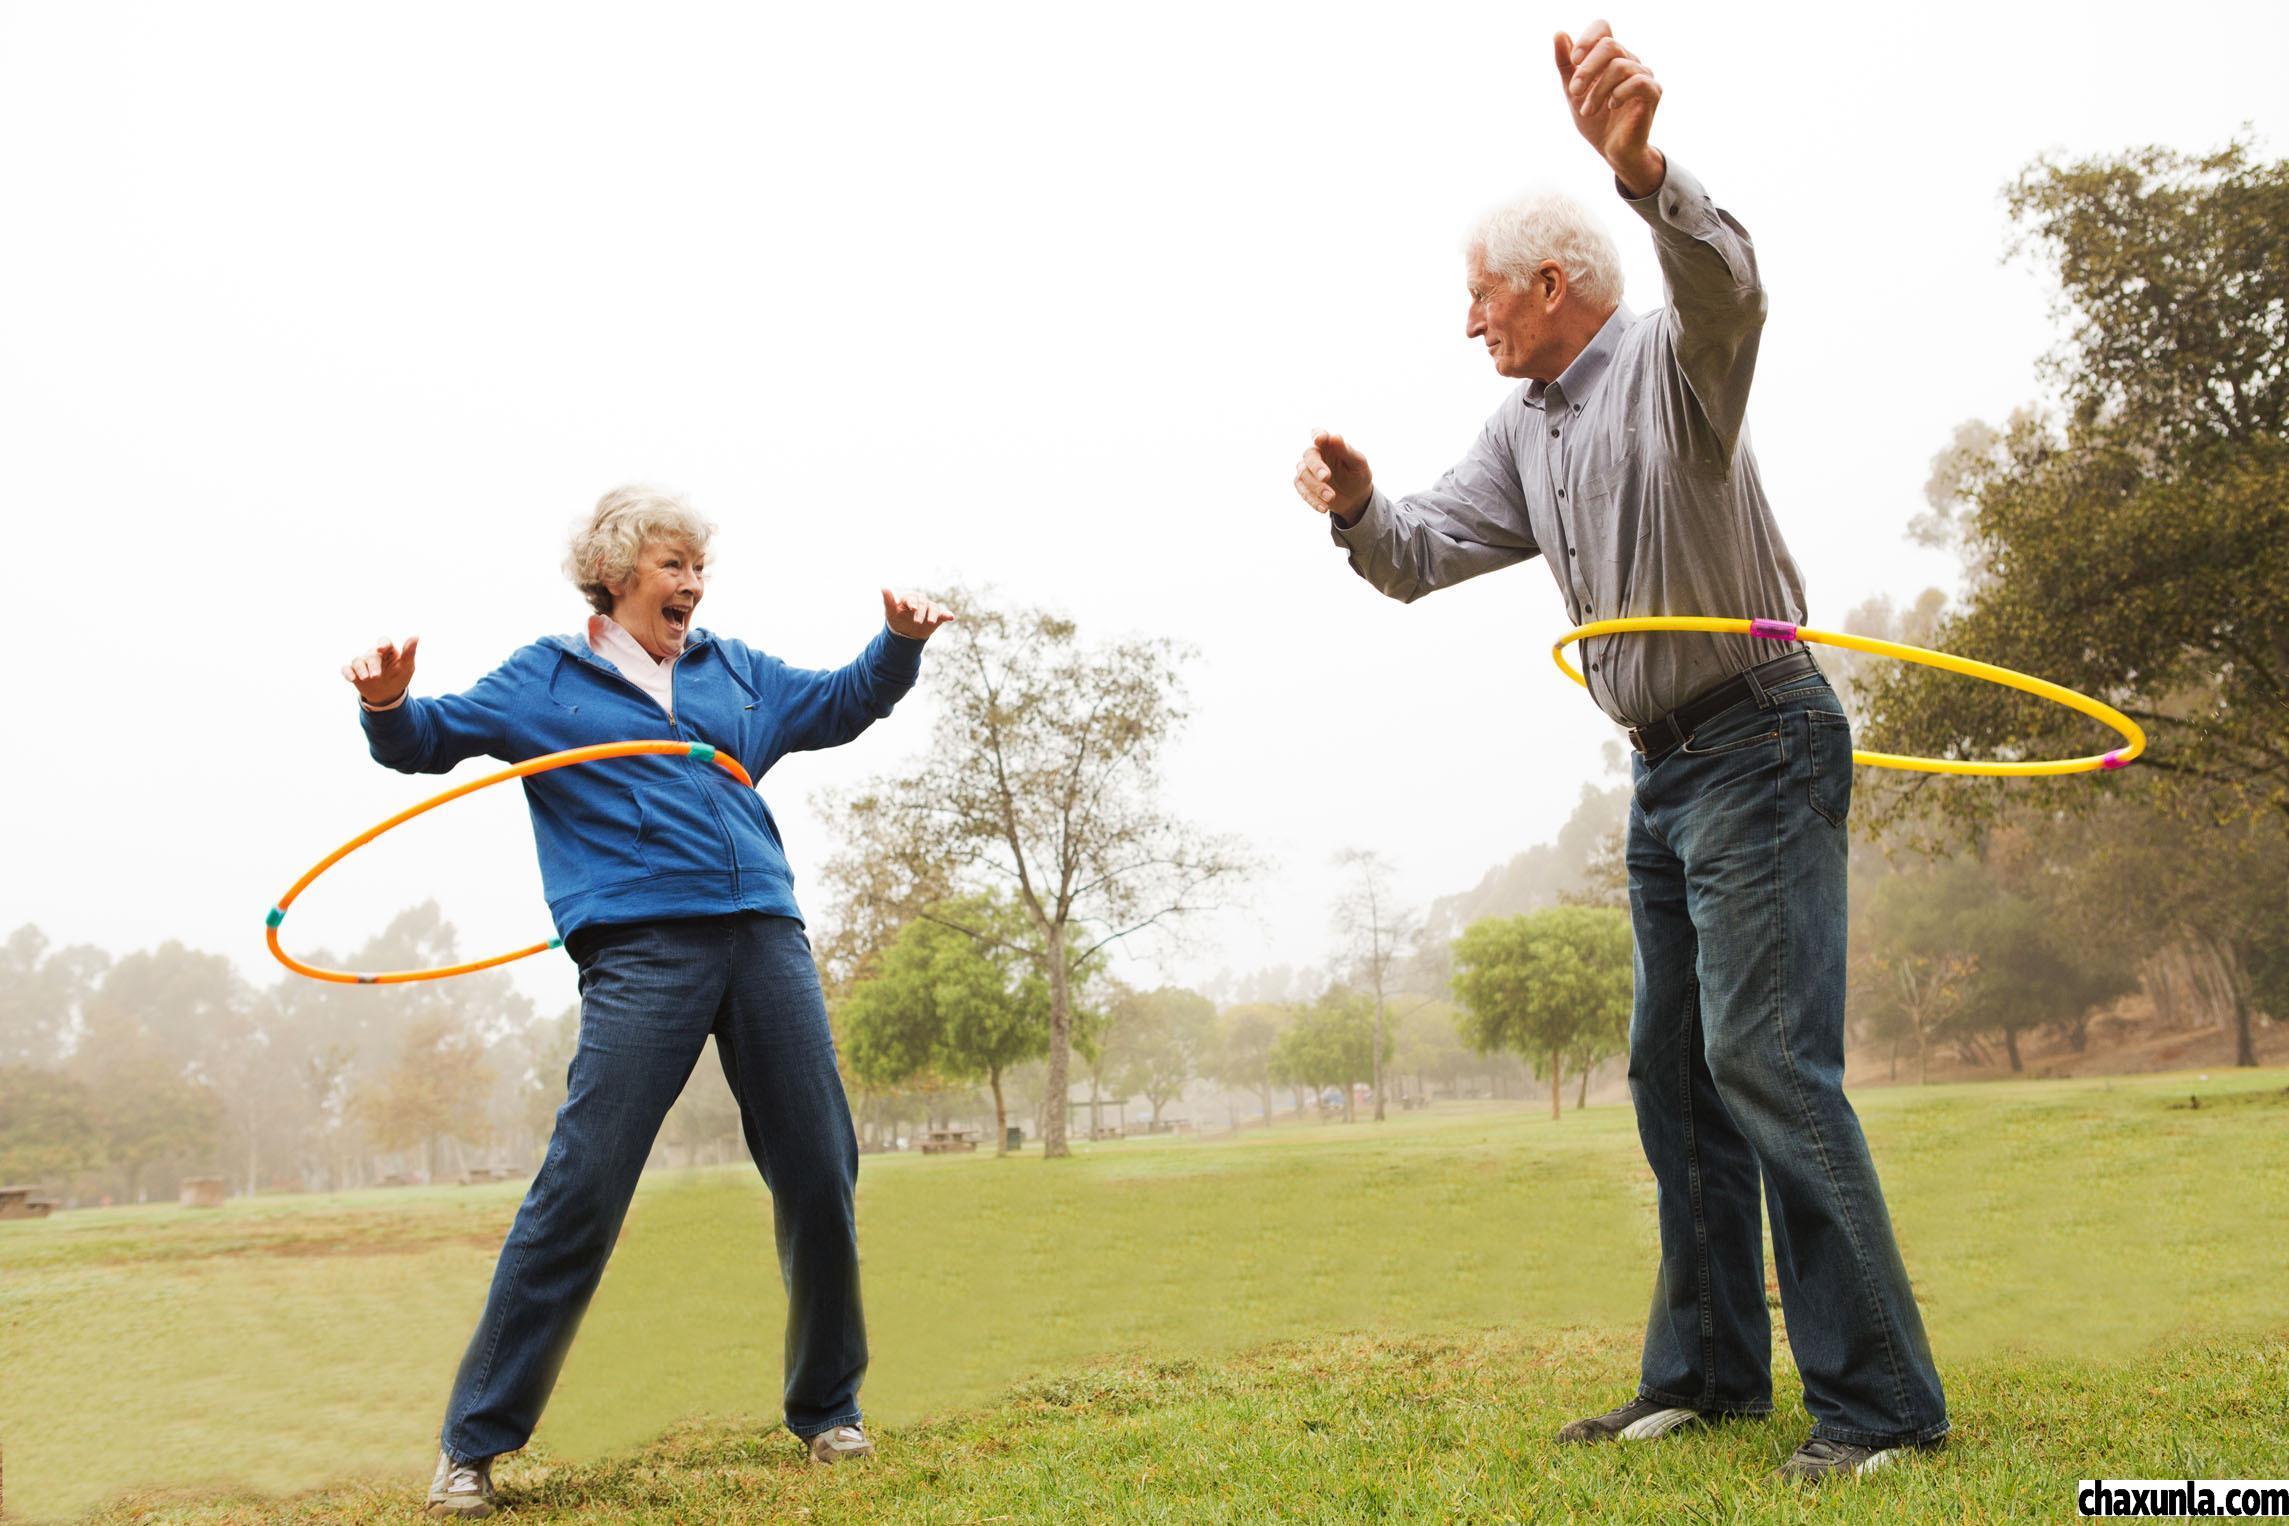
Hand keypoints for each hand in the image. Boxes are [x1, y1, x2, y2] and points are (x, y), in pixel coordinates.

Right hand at [342, 635, 418, 706]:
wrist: (387, 694)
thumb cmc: (398, 677)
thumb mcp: (407, 667)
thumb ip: (409, 653)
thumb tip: (416, 636)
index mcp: (388, 650)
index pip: (384, 642)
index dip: (382, 644)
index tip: (381, 649)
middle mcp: (373, 654)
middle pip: (371, 655)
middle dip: (373, 665)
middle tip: (376, 676)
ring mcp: (363, 663)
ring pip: (357, 661)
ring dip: (360, 669)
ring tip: (366, 678)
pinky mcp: (354, 672)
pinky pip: (346, 669)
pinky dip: (347, 672)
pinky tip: (351, 678)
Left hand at [882, 589, 954, 640]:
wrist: (906, 632)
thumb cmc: (897, 619)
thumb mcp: (891, 612)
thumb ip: (888, 600)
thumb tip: (883, 587)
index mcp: (910, 598)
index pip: (912, 598)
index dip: (913, 603)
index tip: (913, 609)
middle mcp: (921, 601)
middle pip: (923, 604)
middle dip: (921, 613)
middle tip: (917, 622)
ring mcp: (929, 609)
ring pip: (933, 608)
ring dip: (933, 614)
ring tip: (930, 622)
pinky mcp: (937, 617)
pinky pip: (943, 614)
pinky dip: (947, 615)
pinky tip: (951, 617)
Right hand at [1295, 431, 1372, 525]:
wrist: (1355, 498)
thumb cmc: (1358, 475)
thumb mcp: (1358, 463)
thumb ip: (1346, 451)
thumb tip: (1335, 437)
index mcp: (1329, 445)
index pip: (1318, 433)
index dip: (1317, 435)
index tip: (1320, 439)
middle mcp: (1316, 455)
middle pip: (1309, 455)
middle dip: (1316, 466)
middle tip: (1326, 477)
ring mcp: (1308, 470)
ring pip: (1303, 475)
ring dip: (1317, 487)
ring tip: (1331, 497)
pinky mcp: (1304, 486)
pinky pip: (1302, 491)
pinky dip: (1312, 500)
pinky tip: (1324, 508)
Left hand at [1555, 20, 1664, 196]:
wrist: (1612, 151)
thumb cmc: (1596, 120)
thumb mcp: (1573, 92)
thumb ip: (1566, 65)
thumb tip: (1559, 34)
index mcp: (1610, 57)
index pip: (1603, 28)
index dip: (1587, 38)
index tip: (1573, 60)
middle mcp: (1629, 60)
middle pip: (1609, 45)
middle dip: (1587, 69)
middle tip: (1574, 92)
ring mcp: (1644, 75)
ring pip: (1620, 66)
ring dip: (1598, 90)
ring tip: (1587, 111)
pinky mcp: (1653, 92)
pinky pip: (1637, 82)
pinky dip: (1618, 93)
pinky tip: (1611, 107)